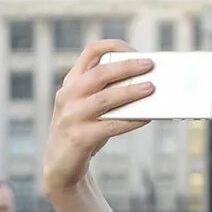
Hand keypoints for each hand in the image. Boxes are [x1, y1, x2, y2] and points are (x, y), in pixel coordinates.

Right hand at [43, 41, 155, 195]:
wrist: (60, 165)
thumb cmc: (82, 131)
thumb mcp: (87, 106)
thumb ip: (106, 92)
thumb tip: (144, 83)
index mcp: (71, 83)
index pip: (91, 52)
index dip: (113, 46)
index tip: (134, 50)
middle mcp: (68, 96)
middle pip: (99, 73)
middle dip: (126, 67)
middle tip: (149, 65)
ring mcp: (71, 117)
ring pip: (105, 99)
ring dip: (130, 92)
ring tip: (151, 88)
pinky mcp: (79, 138)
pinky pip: (110, 126)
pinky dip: (130, 121)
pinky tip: (146, 118)